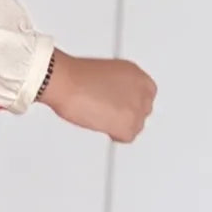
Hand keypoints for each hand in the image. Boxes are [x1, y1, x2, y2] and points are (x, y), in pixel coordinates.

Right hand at [37, 51, 156, 142]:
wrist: (66, 82)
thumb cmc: (74, 76)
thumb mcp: (105, 74)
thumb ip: (117, 86)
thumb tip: (115, 98)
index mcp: (136, 74)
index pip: (146, 94)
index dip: (130, 101)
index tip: (121, 104)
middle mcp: (141, 90)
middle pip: (142, 111)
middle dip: (127, 114)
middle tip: (109, 113)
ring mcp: (136, 109)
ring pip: (136, 126)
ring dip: (120, 125)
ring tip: (100, 116)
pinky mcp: (128, 125)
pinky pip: (126, 138)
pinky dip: (113, 134)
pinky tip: (100, 124)